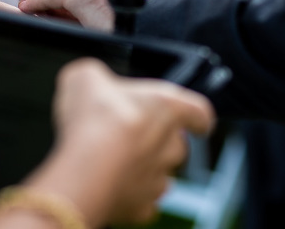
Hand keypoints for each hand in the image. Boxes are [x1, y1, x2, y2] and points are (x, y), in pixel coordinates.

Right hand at [27, 59, 214, 226]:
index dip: (196, 116)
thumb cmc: (94, 119)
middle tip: (128, 134)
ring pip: (160, 174)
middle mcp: (171, 144)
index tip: (196, 121)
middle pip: (177, 144)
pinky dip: (130, 196)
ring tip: (114, 162)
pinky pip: (142, 203)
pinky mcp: (142, 207)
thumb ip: (95, 76)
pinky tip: (110, 186)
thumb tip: (91, 81)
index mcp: (168, 106)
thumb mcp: (86, 77)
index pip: (199, 112)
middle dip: (157, 141)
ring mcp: (158, 178)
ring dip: (143, 168)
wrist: (86, 167)